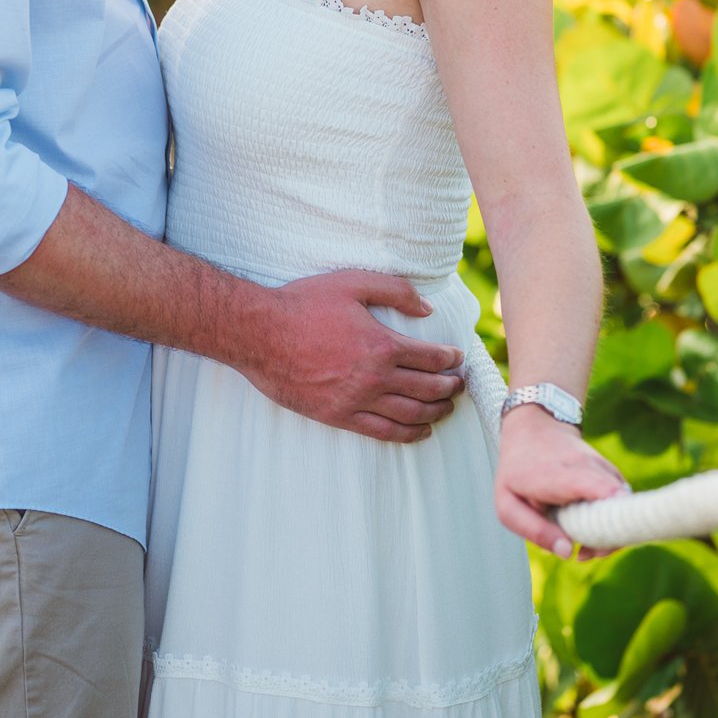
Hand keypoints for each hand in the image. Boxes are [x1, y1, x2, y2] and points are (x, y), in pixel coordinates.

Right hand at [243, 270, 466, 442]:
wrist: (258, 333)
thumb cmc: (302, 304)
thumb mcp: (350, 283)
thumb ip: (395, 291)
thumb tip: (427, 309)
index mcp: (382, 344)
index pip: (432, 358)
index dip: (451, 359)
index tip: (457, 358)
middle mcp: (375, 377)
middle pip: (428, 389)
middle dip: (450, 387)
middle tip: (458, 384)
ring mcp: (357, 400)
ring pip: (411, 414)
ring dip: (436, 412)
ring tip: (446, 408)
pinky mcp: (338, 415)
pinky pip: (382, 432)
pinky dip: (408, 434)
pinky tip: (420, 431)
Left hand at [495, 406, 627, 558]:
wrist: (534, 429)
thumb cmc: (517, 471)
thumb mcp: (508, 503)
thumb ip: (533, 529)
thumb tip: (567, 552)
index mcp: (561, 475)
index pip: (602, 491)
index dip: (610, 519)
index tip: (591, 546)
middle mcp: (590, 469)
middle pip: (620, 509)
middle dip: (608, 540)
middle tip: (584, 553)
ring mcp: (606, 470)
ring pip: (627, 509)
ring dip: (612, 534)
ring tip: (585, 546)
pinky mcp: (614, 475)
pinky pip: (625, 504)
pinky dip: (613, 522)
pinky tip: (590, 530)